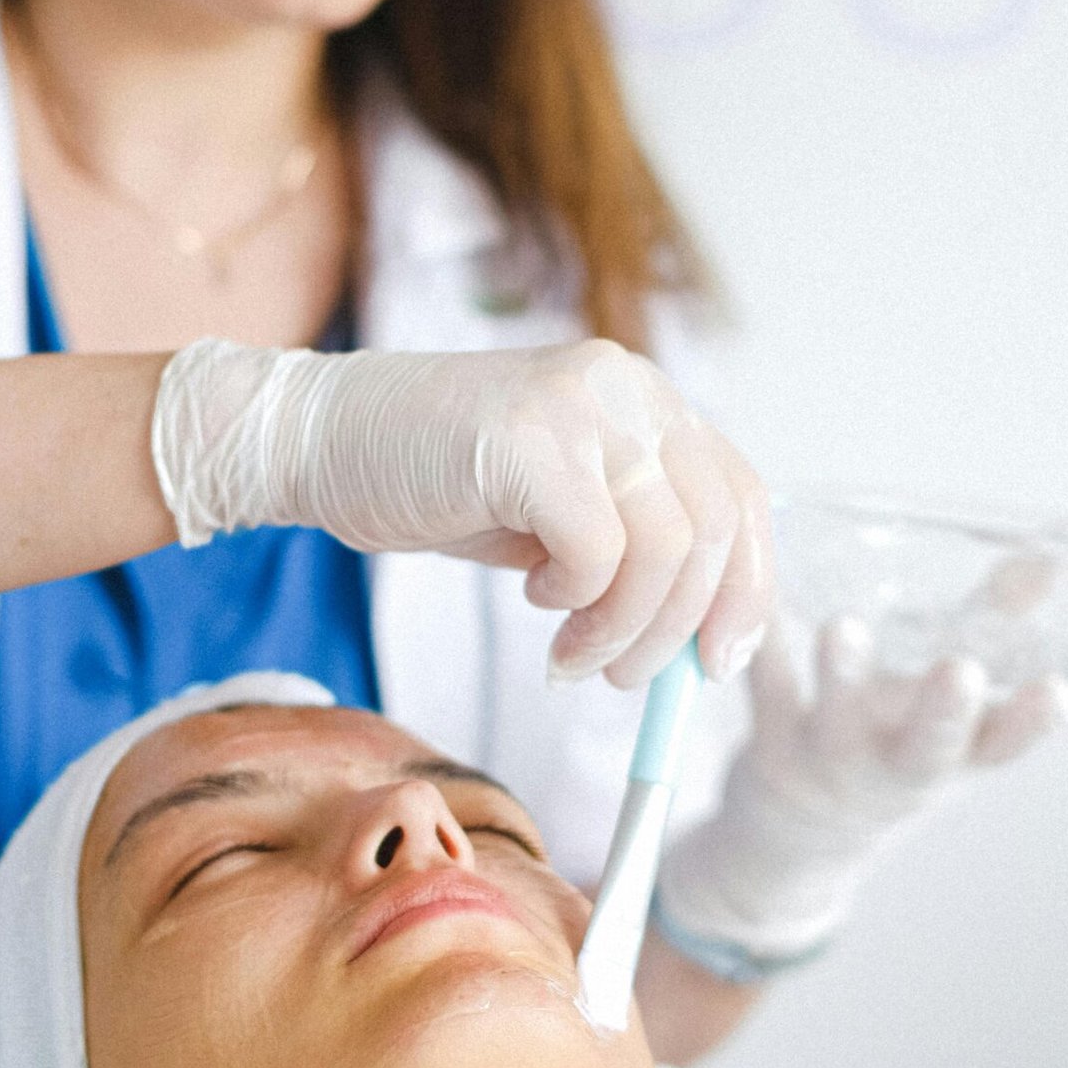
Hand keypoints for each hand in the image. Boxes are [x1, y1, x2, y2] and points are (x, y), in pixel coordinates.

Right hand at [151, 337, 770, 684]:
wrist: (321, 441)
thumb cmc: (438, 482)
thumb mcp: (558, 511)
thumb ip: (629, 547)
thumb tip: (698, 638)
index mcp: (644, 398)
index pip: (740, 495)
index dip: (746, 588)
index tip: (718, 663)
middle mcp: (625, 386)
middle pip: (714, 529)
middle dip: (680, 629)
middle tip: (631, 681)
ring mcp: (580, 404)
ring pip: (664, 551)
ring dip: (624, 631)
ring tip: (572, 656)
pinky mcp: (530, 440)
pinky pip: (598, 553)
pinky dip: (576, 602)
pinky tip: (531, 597)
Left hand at [657, 614, 1067, 962]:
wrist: (799, 832)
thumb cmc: (894, 742)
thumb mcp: (954, 701)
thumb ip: (996, 623)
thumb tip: (1052, 555)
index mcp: (954, 755)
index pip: (1005, 743)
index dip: (1035, 722)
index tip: (1060, 693)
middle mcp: (896, 766)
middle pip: (928, 747)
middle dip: (945, 711)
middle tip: (961, 673)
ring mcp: (830, 758)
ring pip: (836, 721)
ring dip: (841, 675)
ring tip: (843, 628)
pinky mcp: (769, 743)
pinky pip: (765, 692)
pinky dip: (761, 650)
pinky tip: (763, 607)